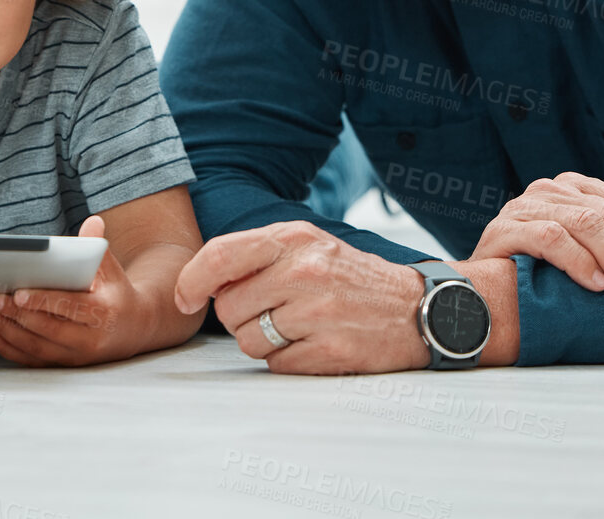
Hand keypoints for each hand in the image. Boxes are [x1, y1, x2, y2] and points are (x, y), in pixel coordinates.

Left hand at [0, 215, 146, 366]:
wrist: (134, 329)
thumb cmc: (115, 294)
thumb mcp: (111, 269)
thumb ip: (96, 247)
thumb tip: (93, 222)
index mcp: (103, 312)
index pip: (69, 307)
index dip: (43, 302)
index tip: (19, 294)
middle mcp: (90, 339)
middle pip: (47, 330)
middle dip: (16, 315)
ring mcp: (76, 356)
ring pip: (36, 347)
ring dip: (8, 331)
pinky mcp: (64, 364)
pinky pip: (32, 360)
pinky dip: (9, 348)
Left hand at [174, 221, 429, 374]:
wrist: (419, 309)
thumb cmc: (351, 277)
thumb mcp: (308, 246)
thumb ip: (256, 256)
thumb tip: (201, 284)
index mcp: (293, 238)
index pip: (219, 257)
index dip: (191, 282)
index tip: (184, 299)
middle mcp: (304, 270)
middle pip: (228, 308)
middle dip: (240, 317)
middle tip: (273, 311)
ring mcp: (319, 312)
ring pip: (248, 341)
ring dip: (263, 341)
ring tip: (298, 327)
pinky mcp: (331, 350)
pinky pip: (276, 365)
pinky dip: (287, 360)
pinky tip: (314, 344)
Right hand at [471, 171, 603, 304]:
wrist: (483, 285)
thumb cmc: (542, 266)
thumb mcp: (589, 242)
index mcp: (579, 187)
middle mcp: (554, 190)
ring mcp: (528, 206)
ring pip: (587, 224)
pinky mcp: (505, 228)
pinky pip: (549, 238)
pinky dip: (578, 260)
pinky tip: (596, 284)